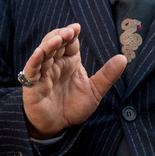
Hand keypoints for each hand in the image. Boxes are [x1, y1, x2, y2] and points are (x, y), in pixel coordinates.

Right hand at [20, 23, 126, 138]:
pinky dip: (34, 61)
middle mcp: (55, 64)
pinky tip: (39, 54)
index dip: (71, 34)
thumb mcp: (94, 91)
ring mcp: (42, 73)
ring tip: (57, 39)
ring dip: (48, 45)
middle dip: (60, 35)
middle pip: (54, 43)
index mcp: (69, 62)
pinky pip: (30, 70)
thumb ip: (107, 76)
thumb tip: (123, 58)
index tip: (76, 28)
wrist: (58, 127)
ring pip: (42, 53)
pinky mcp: (32, 85)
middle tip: (69, 32)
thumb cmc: (73, 107)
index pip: (69, 42)